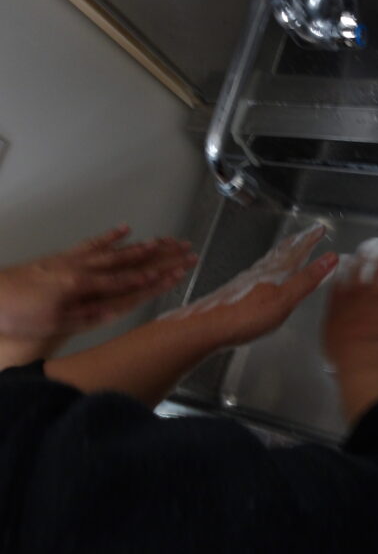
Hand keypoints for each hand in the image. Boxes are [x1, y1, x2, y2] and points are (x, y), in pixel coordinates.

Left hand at [0, 225, 196, 339]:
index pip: (129, 283)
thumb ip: (87, 315)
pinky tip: (126, 229)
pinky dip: (110, 236)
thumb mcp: (52, 323)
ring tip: (166, 241)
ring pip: (116, 251)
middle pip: (130, 263)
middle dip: (159, 258)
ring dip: (143, 247)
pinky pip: (91, 244)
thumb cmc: (17, 314)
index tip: (178, 272)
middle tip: (183, 251)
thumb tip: (117, 309)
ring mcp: (74, 261)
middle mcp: (84, 270)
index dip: (156, 278)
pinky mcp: (64, 257)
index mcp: (83, 287)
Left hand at [167, 224, 338, 347]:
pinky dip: (268, 266)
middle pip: (282, 252)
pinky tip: (263, 273)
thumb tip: (329, 259)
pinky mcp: (237, 292)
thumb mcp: (285, 299)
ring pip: (269, 261)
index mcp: (275, 273)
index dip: (309, 240)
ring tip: (289, 247)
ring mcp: (247, 281)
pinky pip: (259, 272)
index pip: (297, 251)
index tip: (319, 229)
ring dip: (282, 252)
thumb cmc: (245, 317)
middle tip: (307, 232)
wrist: (207, 326)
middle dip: (297, 241)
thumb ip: (306, 279)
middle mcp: (261, 272)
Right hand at [325, 260, 377, 373]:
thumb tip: (337, 318)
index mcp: (339, 301)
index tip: (349, 259)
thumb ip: (334, 320)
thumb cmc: (344, 352)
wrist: (366, 356)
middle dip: (364, 257)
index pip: (340, 278)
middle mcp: (357, 292)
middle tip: (369, 249)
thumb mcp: (330, 335)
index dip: (345, 267)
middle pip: (361, 269)